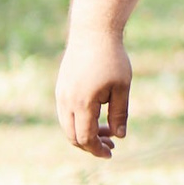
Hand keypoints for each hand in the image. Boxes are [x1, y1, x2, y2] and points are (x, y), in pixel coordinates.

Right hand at [57, 30, 132, 158]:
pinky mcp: (61, 87)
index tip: (111, 153)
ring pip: (67, 125)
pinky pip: (66, 113)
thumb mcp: (122, 88)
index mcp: (82, 103)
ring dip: (84, 133)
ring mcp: (61, 94)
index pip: (85, 138)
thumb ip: (120, 114)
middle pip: (73, 136)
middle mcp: (66, 101)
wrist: (93, 31)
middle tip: (111, 145)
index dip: (97, 150)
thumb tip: (120, 136)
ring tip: (106, 131)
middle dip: (90, 145)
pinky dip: (79, 121)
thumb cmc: (112, 59)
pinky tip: (97, 116)